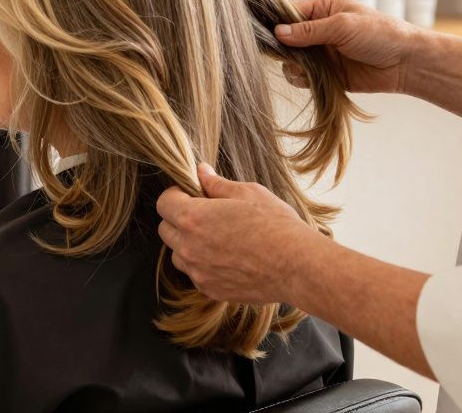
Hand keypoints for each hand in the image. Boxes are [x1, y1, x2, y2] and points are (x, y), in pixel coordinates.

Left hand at [156, 164, 323, 304]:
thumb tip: (201, 172)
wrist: (298, 265)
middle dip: (178, 219)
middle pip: (166, 230)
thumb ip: (217, 184)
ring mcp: (198, 271)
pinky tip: (227, 257)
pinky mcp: (211, 290)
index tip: (190, 194)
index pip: (163, 203)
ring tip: (216, 238)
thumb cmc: (275, 225)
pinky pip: (196, 274)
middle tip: (204, 214)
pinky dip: (204, 265)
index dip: (175, 195)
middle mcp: (189, 247)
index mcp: (193, 218)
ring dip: (188, 245)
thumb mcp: (248, 193)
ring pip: (178, 255)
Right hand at [276, 0, 417, 94]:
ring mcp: (321, 52)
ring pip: (290, 59)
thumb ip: (309, 30)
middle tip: (290, 54)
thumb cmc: (381, 34)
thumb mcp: (343, 25)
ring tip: (305, 67)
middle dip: (284, 47)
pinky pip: (301, 76)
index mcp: (323, 9)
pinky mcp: (324, 73)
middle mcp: (318, 30)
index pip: (289, 12)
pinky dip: (300, 79)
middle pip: (286, 38)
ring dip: (292, 65)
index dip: (277, 22)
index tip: (269, 35)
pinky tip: (311, 78)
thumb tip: (278, 33)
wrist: (406, 63)